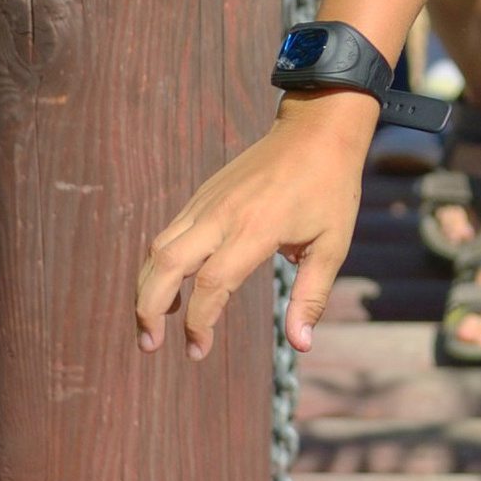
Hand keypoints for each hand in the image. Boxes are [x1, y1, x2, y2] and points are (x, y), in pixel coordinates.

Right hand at [134, 96, 372, 362]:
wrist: (315, 128)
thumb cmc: (330, 188)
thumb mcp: (332, 245)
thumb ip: (311, 296)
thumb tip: (301, 345)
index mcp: (256, 229)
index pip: (212, 284)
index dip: (199, 323)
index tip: (198, 351)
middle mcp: (222, 214)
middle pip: (166, 265)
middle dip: (148, 309)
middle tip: (148, 345)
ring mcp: (207, 201)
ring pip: (158, 248)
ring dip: (147, 288)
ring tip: (152, 325)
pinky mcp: (203, 195)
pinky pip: (169, 233)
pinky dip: (160, 265)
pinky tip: (171, 288)